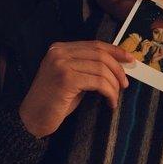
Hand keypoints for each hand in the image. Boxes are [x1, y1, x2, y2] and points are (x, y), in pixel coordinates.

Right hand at [18, 41, 134, 137]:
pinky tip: (110, 103)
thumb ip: (87, 67)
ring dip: (114, 85)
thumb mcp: (71, 78)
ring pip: (101, 69)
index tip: (130, 60)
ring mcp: (62, 64)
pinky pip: (98, 82)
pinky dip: (109, 93)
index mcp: (60, 48)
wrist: (33, 119)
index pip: (95, 44)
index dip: (115, 51)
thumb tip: (116, 66)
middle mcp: (59, 53)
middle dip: (118, 69)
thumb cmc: (54, 102)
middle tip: (125, 84)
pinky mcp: (67, 79)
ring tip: (115, 97)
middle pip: (100, 54)